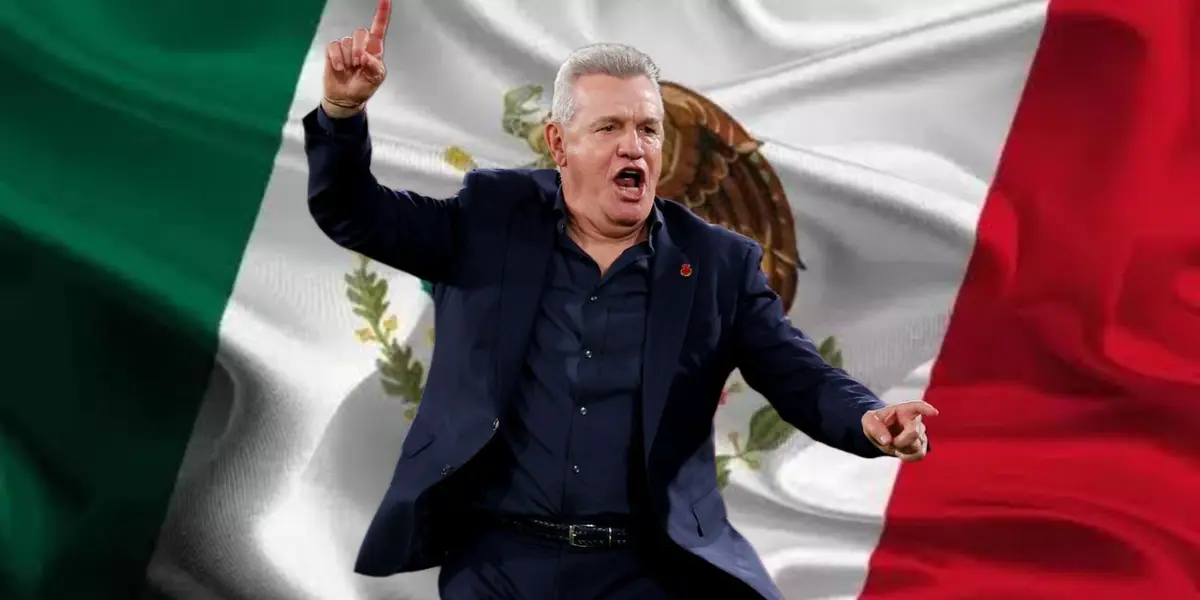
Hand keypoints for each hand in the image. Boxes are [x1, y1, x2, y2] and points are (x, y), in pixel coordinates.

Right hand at [322, 0, 390, 116]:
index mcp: (374, 50)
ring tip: (349, 70)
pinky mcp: (333, 51)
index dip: (382, 13)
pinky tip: (340, 68)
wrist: (345, 99)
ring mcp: (346, 48)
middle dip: (359, 49)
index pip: (379, 28)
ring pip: (346, 42)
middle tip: (359, 64)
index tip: (385, 0)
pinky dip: (337, 59)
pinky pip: (334, 46)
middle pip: (360, 33)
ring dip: (348, 59)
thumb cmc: (363, 88)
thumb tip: (366, 56)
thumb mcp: (375, 80)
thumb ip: (375, 67)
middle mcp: (360, 45)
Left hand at [861, 400, 937, 461]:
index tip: (934, 413)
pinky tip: (900, 453)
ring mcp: (920, 433)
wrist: (881, 432)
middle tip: (891, 442)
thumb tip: (887, 441)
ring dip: (903, 449)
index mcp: (903, 410)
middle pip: (914, 433)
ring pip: (917, 446)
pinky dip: (908, 457)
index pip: (917, 407)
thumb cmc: (877, 422)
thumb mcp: (868, 421)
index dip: (926, 409)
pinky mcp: (921, 446)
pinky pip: (919, 455)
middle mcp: (915, 421)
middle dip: (900, 441)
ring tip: (894, 445)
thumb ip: (875, 428)